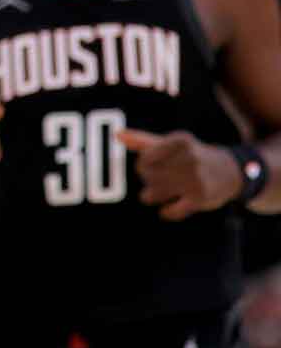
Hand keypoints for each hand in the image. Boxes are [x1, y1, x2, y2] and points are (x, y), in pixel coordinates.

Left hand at [118, 129, 242, 219]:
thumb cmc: (193, 155)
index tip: (151, 164)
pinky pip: (170, 211)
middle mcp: (189, 158)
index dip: (143, 164)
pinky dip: (166, 212)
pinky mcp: (200, 199)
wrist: (230, 172)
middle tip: (159, 178)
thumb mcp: (171, 143)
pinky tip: (170, 206)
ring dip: (152, 195)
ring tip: (162, 190)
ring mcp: (195, 179)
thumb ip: (143, 140)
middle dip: (148, 179)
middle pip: (146, 174)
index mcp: (180, 141)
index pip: (143, 158)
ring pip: (153, 193)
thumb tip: (118, 135)